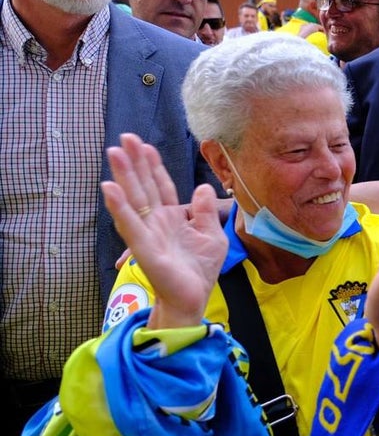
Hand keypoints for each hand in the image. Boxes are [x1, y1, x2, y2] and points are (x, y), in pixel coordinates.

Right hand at [101, 133, 226, 328]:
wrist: (193, 297)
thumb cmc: (200, 269)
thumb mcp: (212, 234)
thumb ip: (205, 211)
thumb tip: (202, 187)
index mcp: (172, 217)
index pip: (161, 185)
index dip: (153, 166)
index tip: (145, 145)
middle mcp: (156, 221)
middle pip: (144, 186)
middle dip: (134, 162)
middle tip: (124, 138)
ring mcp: (147, 233)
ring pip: (133, 199)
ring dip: (123, 176)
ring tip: (114, 153)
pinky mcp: (144, 247)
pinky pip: (130, 224)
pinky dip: (119, 207)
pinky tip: (109, 189)